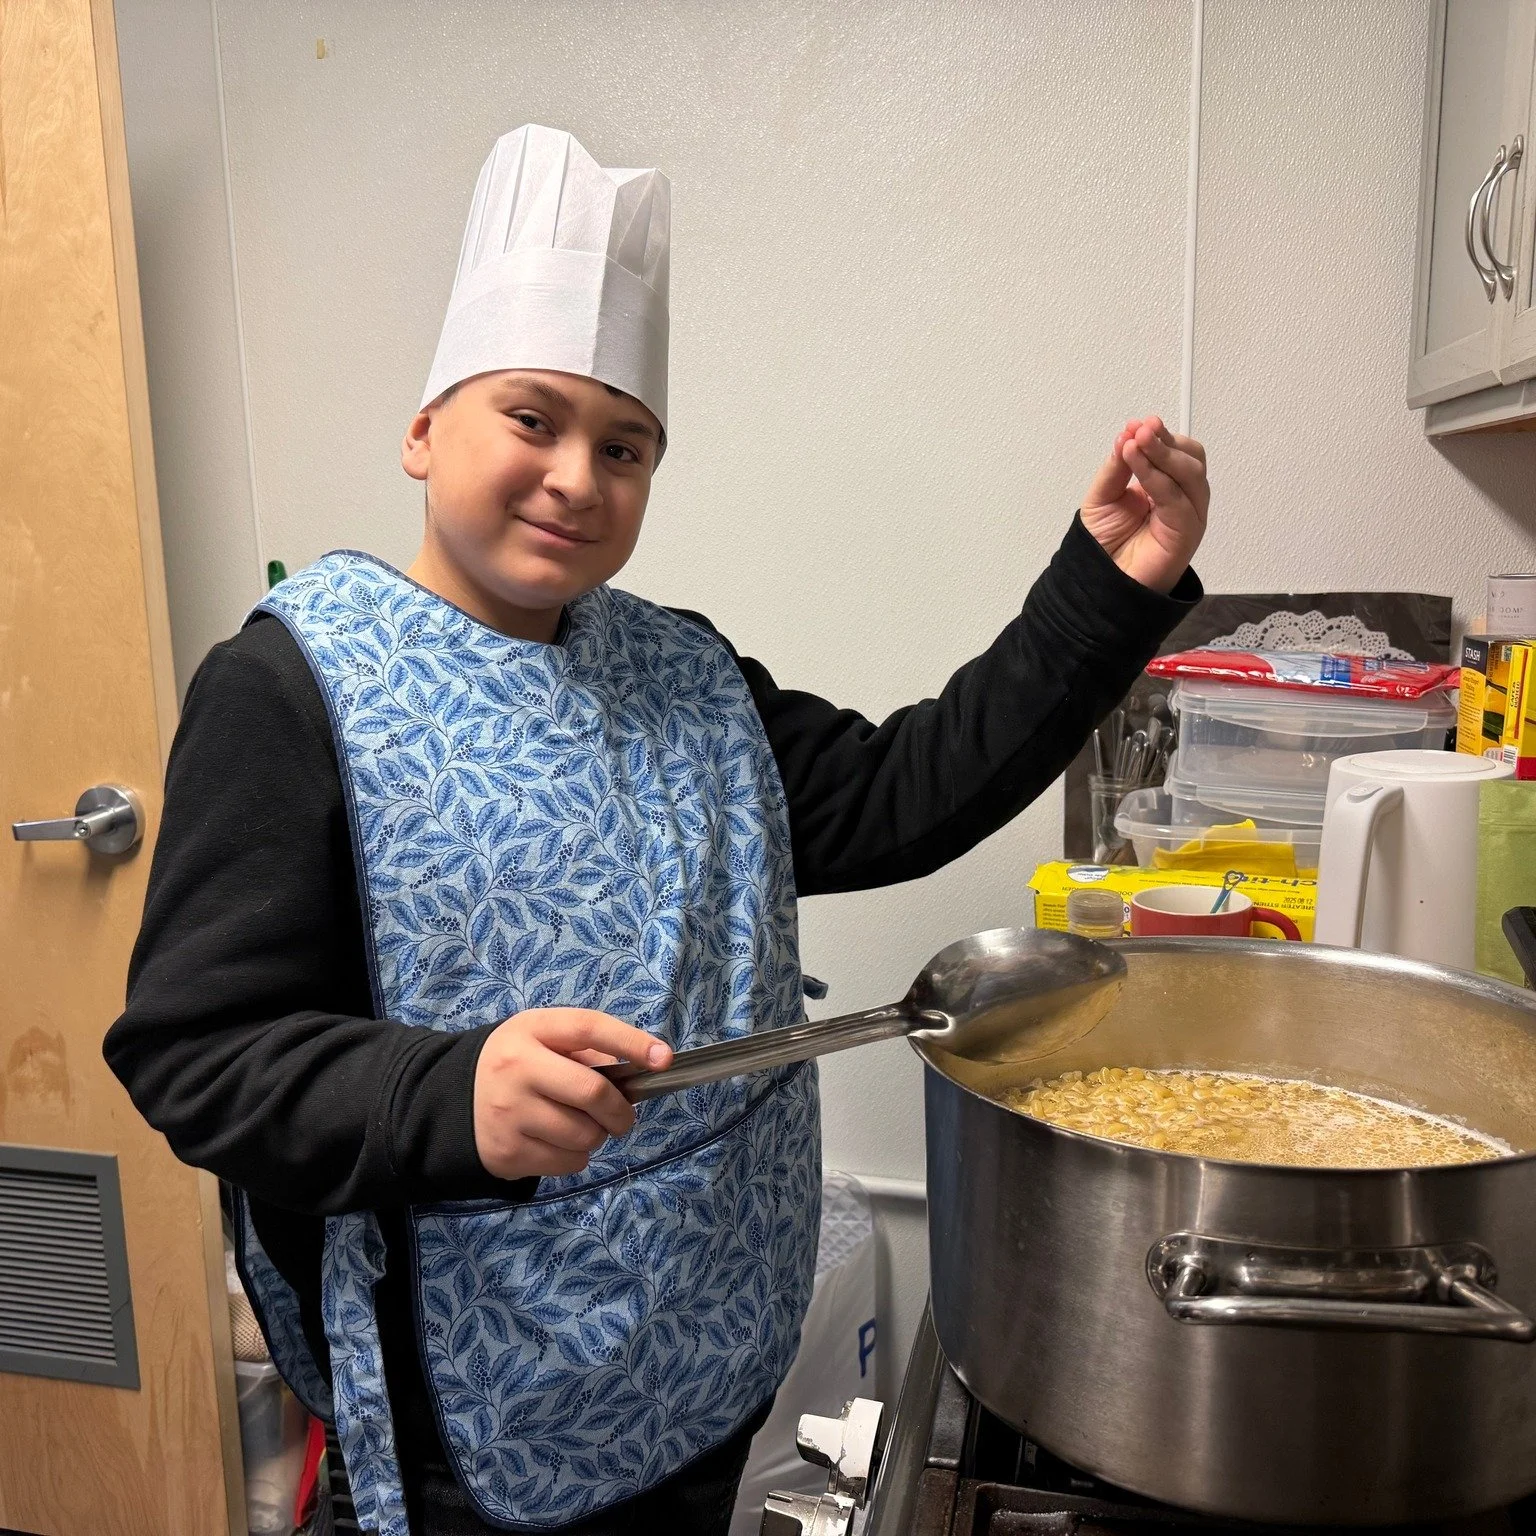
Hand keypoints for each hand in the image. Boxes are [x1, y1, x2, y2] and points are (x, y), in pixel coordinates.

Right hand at [472, 1008, 672, 1179]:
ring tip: (579, 1126)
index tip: (663, 1058)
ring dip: (596, 1135)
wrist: (451, 1101)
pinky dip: (576, 1156)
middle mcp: (517, 1068)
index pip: (588, 1027)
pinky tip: (557, 1142)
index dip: (630, 1042)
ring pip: (585, 1135)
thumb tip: (640, 1071)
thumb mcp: (542, 1041)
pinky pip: (569, 1162)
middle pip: (593, 1092)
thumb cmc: (516, 1065)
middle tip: (621, 1116)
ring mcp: (510, 1113)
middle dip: (620, 1110)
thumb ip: (586, 1051)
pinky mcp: (508, 1152)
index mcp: (531, 1029)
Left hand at [1080, 416, 1208, 594]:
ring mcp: (1188, 516)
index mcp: (1167, 488)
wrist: (1097, 584)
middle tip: (1141, 429)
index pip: (1177, 453)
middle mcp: (1183, 500)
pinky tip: (1136, 462)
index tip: (1138, 423)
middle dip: (1166, 441)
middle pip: (1191, 459)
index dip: (1161, 436)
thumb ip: (1117, 467)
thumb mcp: (1103, 497)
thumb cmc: (1103, 546)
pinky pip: (1177, 499)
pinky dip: (1157, 477)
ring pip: (1190, 475)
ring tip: (1137, 440)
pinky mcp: (1186, 533)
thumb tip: (1129, 434)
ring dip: (1163, 453)